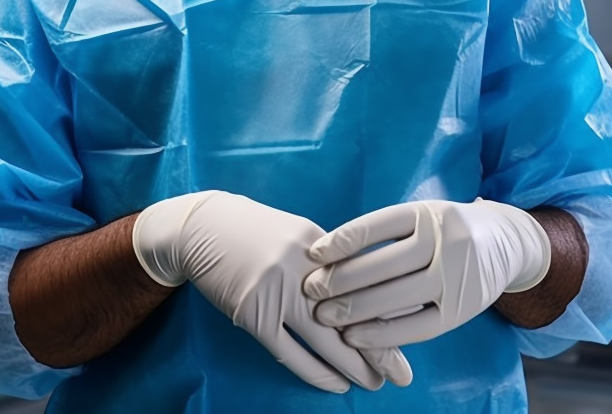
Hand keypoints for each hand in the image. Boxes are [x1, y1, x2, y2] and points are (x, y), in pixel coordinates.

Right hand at [132, 191, 411, 391]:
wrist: (202, 228)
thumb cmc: (254, 232)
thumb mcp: (295, 234)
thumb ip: (325, 261)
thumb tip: (361, 293)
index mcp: (317, 242)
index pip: (361, 281)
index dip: (385, 310)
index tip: (409, 331)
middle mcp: (301, 264)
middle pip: (348, 311)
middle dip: (378, 344)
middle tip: (402, 371)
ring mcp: (275, 288)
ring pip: (322, 336)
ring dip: (352, 364)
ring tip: (374, 383)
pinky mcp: (252, 311)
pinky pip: (289, 350)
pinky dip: (314, 371)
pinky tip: (334, 383)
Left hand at [303, 199, 550, 351]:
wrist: (506, 242)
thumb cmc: (448, 228)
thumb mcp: (424, 215)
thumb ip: (388, 231)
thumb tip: (332, 252)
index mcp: (428, 214)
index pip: (377, 226)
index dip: (342, 241)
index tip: (314, 254)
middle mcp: (444, 242)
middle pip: (384, 264)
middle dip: (341, 279)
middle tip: (311, 290)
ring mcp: (455, 277)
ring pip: (397, 297)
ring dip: (356, 309)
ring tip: (324, 315)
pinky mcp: (461, 310)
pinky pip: (416, 326)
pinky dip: (383, 333)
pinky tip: (355, 336)